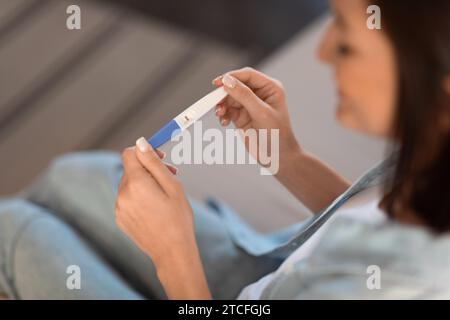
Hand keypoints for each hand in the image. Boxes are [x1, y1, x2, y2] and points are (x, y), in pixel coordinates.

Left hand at [116, 138, 210, 298]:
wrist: (172, 252)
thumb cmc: (178, 218)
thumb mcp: (172, 186)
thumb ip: (154, 163)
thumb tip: (140, 143)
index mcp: (136, 183)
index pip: (129, 153)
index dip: (145, 151)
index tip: (161, 157)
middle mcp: (122, 194)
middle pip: (131, 169)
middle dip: (149, 169)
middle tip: (171, 175)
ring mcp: (119, 208)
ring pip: (129, 184)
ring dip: (145, 183)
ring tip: (164, 195)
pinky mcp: (120, 219)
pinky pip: (128, 199)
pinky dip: (139, 198)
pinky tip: (155, 209)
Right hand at [214, 68, 349, 211]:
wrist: (278, 157)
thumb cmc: (277, 135)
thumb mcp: (261, 113)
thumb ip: (244, 95)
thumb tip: (227, 81)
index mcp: (270, 88)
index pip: (248, 75)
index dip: (232, 76)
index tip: (218, 82)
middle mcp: (259, 94)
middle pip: (235, 85)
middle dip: (224, 93)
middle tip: (215, 101)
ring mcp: (249, 105)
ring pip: (229, 98)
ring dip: (222, 105)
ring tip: (220, 114)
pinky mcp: (241, 116)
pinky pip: (228, 110)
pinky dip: (223, 115)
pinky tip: (224, 122)